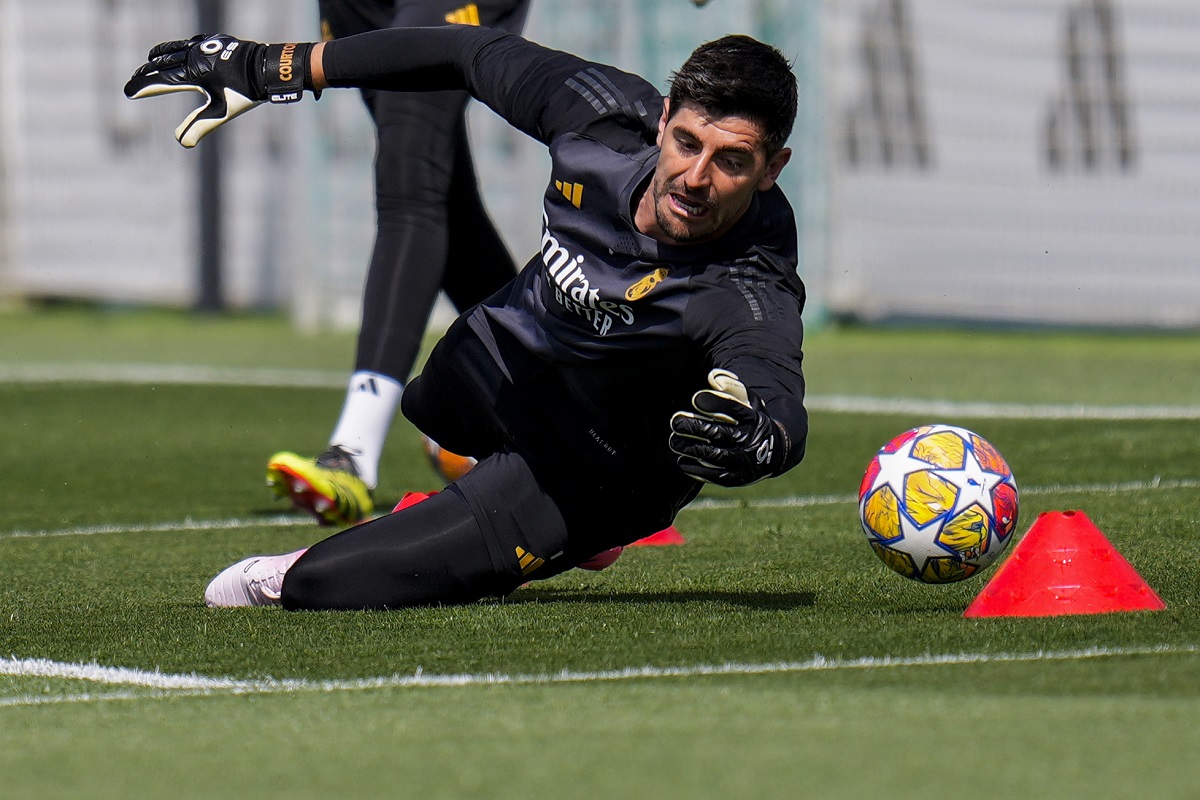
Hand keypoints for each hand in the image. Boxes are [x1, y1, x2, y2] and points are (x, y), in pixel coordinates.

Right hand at [124, 35, 312, 147]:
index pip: (161, 80)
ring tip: (151, 59)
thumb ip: (200, 126)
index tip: (128, 92)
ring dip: (162, 55)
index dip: (144, 86)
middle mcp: (195, 56)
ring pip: (177, 49)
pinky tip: (182, 48)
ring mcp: (205, 46)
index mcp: (193, 72)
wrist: (266, 69)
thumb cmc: (244, 92)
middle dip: (148, 72)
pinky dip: (180, 47)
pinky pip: (192, 43)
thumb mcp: (221, 112)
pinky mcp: (216, 41)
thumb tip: (181, 143)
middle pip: (164, 63)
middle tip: (134, 78)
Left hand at [669, 369, 785, 485]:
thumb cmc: (752, 420)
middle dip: (694, 426)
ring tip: (674, 440)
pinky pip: (717, 476)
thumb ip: (731, 386)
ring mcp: (745, 461)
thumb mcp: (748, 400)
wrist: (774, 450)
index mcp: (753, 418)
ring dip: (691, 448)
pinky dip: (697, 470)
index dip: (713, 403)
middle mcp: (750, 440)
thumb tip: (712, 378)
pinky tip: (682, 461)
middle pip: (718, 433)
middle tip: (675, 421)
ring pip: (715, 455)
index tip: (695, 399)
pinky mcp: (739, 477)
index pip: (733, 409)